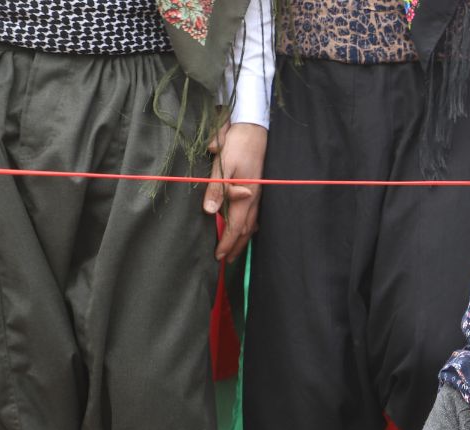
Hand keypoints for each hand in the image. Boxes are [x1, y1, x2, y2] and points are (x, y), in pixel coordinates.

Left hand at [205, 121, 266, 261]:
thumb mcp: (222, 165)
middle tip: (227, 260)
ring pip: (252, 222)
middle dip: (236, 246)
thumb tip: (210, 211)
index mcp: (244, 194)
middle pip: (246, 228)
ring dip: (243, 238)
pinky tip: (247, 229)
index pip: (235, 225)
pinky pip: (256, 214)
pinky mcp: (258, 187)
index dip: (227, 242)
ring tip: (236, 250)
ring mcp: (258, 193)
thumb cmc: (237, 144)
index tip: (219, 256)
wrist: (255, 129)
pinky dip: (250, 226)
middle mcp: (254, 197)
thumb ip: (216, 188)